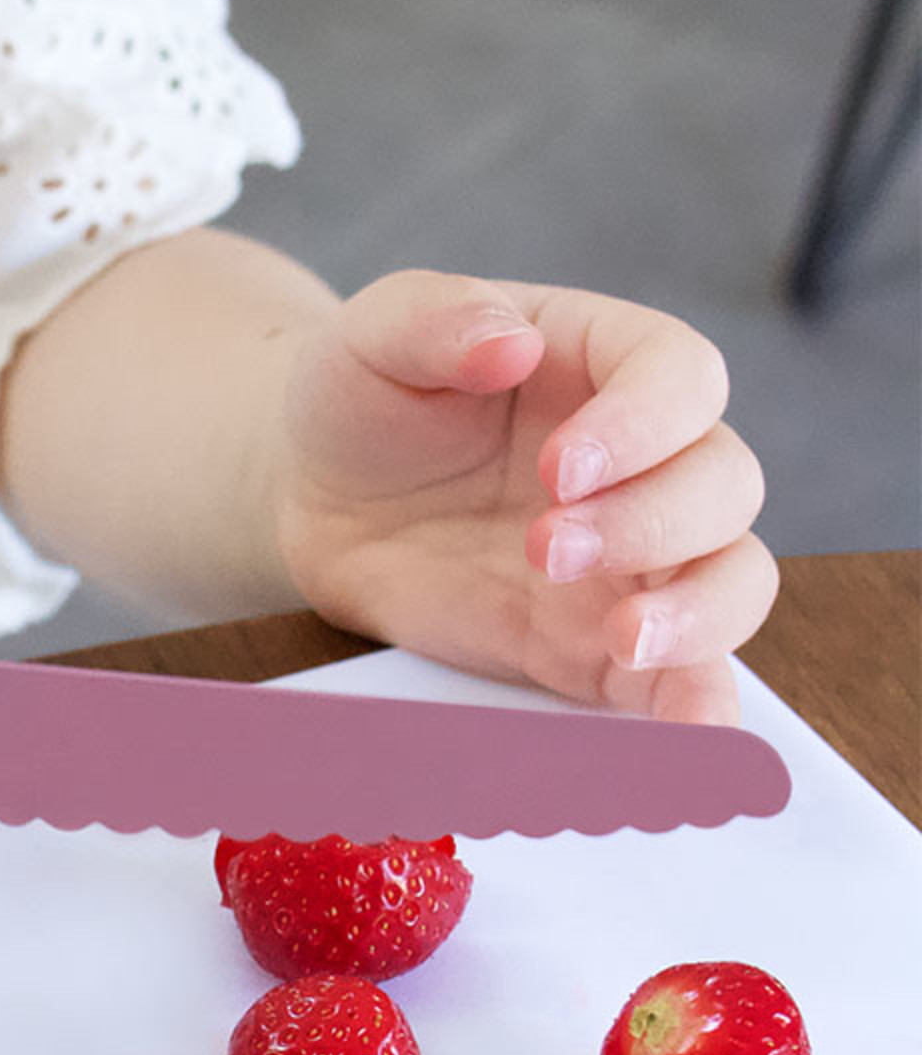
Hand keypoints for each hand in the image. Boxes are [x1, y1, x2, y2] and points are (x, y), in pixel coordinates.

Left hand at [274, 271, 776, 722]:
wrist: (319, 500)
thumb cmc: (363, 399)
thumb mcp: (374, 337)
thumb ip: (435, 319)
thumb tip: (510, 339)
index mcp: (604, 362)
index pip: (681, 376)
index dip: (644, 423)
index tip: (561, 467)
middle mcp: (646, 460)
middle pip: (724, 483)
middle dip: (651, 523)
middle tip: (545, 549)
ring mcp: (635, 558)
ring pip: (736, 580)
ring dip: (699, 613)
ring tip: (620, 636)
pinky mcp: (604, 646)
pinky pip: (686, 678)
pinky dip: (700, 709)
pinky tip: (683, 735)